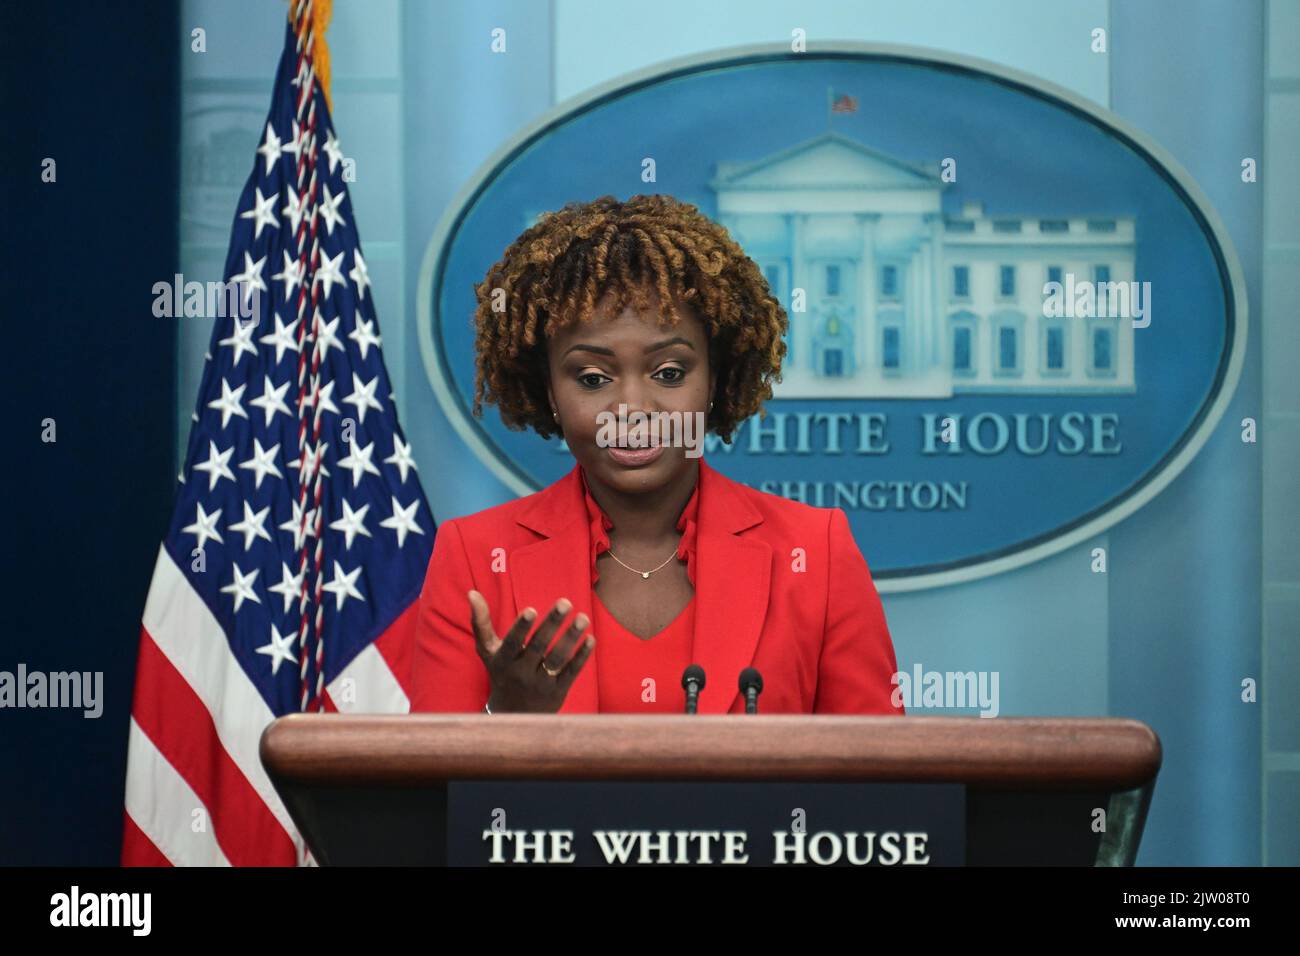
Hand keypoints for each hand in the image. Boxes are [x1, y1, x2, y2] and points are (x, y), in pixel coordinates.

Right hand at [468, 590, 594, 712]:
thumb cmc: (501, 673)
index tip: (531, 610)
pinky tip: (590, 638)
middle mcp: (522, 673)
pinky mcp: (558, 691)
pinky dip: (581, 656)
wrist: (513, 717)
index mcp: (504, 660)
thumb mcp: (487, 651)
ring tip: (583, 618)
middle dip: (552, 624)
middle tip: (566, 602)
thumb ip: (481, 622)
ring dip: (571, 638)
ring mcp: (541, 683)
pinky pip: (571, 672)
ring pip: (557, 659)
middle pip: (538, 646)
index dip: (521, 628)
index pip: (512, 643)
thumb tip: (472, 592)